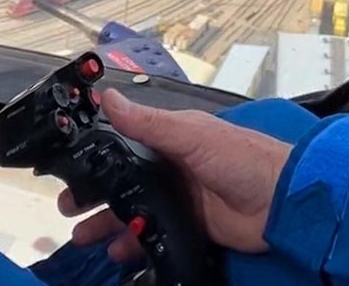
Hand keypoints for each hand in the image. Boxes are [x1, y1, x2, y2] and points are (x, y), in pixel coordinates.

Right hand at [57, 89, 291, 263]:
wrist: (282, 201)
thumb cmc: (243, 158)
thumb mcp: (192, 134)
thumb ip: (149, 122)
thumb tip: (107, 97)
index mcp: (171, 138)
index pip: (123, 142)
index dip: (95, 154)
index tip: (67, 165)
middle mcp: (171, 167)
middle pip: (122, 181)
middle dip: (93, 194)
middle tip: (67, 207)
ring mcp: (179, 198)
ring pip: (132, 211)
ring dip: (107, 223)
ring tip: (82, 235)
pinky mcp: (188, 226)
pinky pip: (152, 235)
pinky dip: (133, 244)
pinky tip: (118, 252)